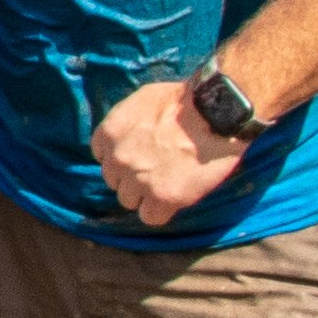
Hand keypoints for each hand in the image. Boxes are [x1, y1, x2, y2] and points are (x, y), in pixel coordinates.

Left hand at [89, 74, 246, 228]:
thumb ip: (129, 124)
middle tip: (159, 169)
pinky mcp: (162, 197)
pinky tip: (176, 197)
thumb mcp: (142, 101)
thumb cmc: (184, 100)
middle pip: (115, 181)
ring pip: (129, 201)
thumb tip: (131, 136)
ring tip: (170, 182)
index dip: (122, 159)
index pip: (103, 157)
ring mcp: (138, 179)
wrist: (214, 112)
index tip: (140, 156)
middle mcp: (118, 158)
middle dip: (133, 177)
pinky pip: (150, 217)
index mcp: (110, 132)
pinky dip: (162, 211)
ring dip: (146, 195)